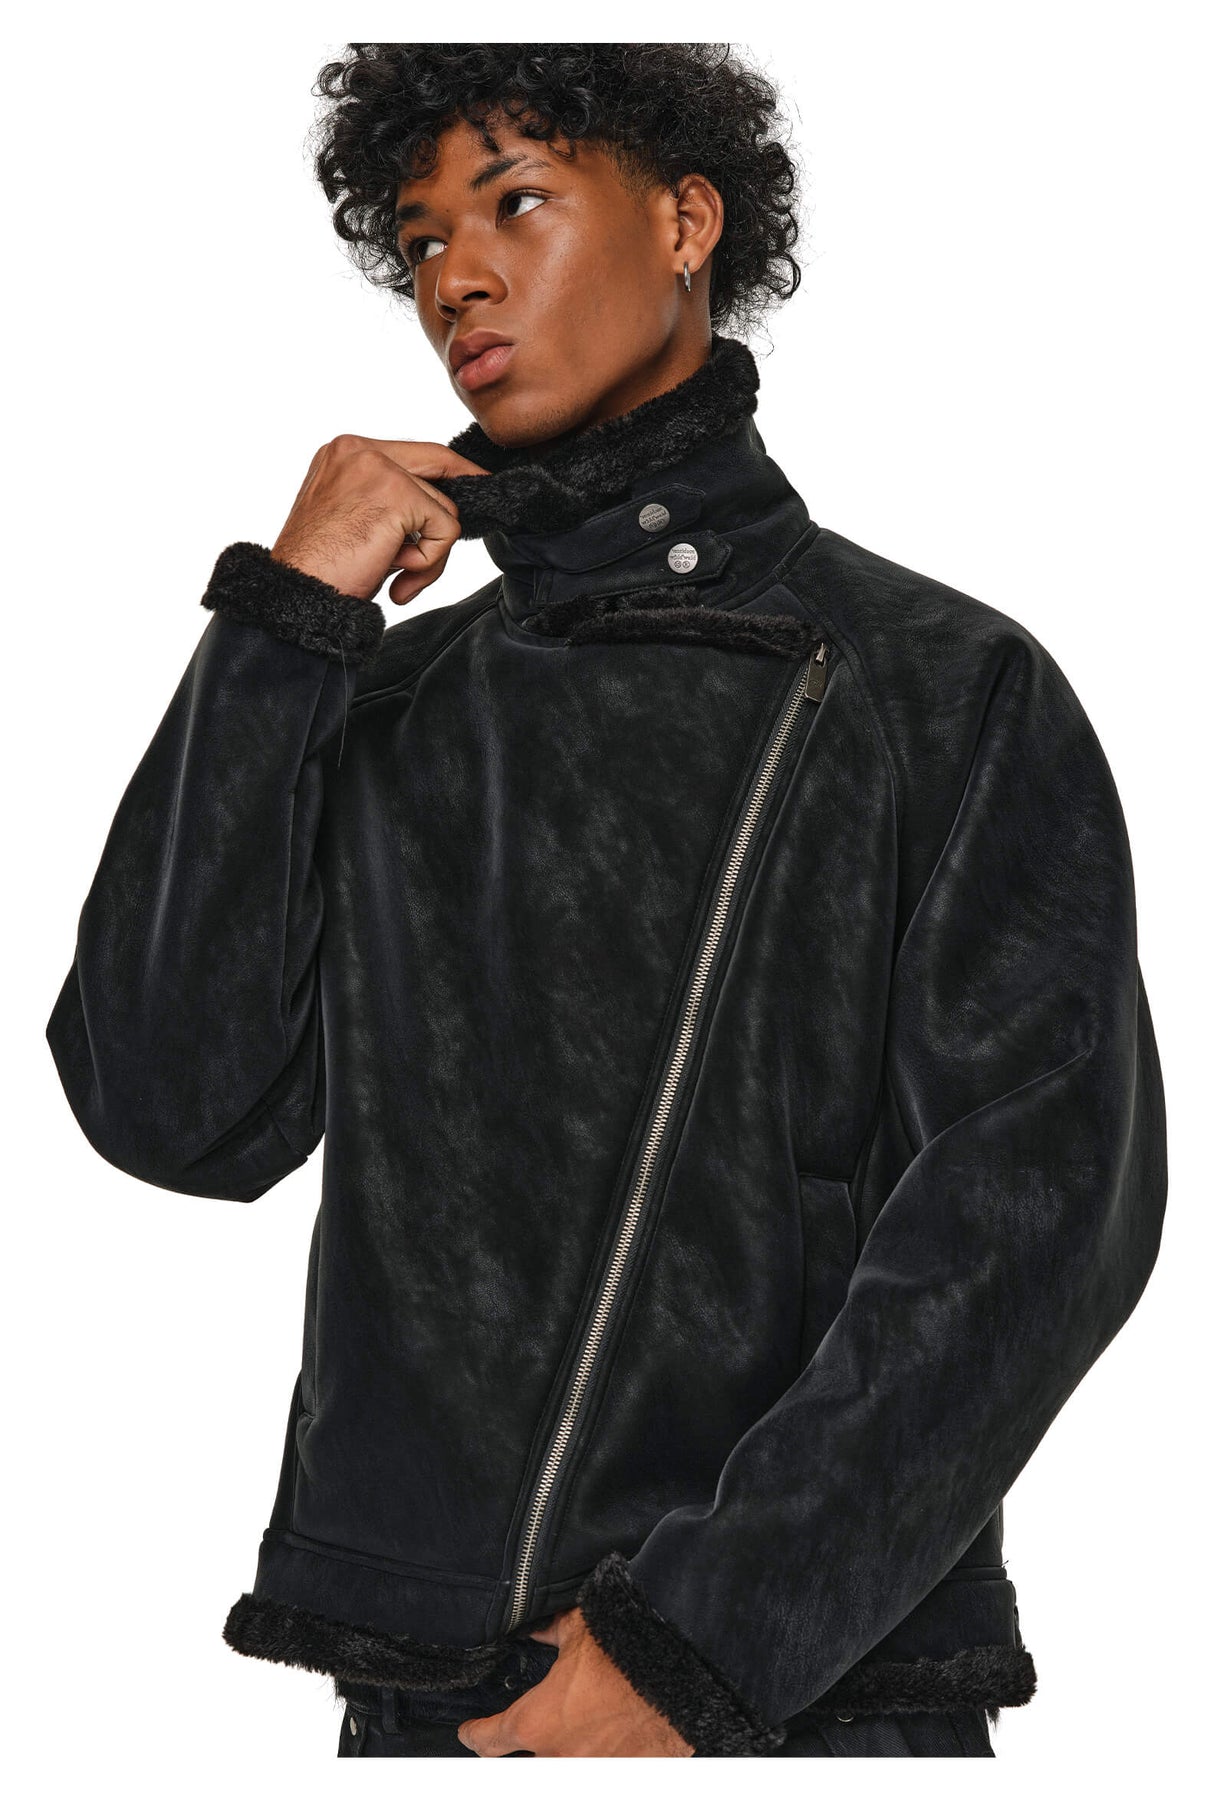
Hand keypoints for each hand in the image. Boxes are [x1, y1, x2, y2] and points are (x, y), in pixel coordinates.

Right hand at [270, 436, 488, 606]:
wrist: (299, 593)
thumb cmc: (320, 569)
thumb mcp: (352, 519)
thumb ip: (385, 500)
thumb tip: (437, 507)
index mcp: (344, 453)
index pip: (413, 452)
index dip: (448, 469)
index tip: (475, 480)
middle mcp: (359, 451)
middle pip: (437, 464)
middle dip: (454, 501)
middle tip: (463, 529)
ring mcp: (379, 469)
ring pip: (444, 507)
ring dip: (429, 553)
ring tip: (394, 575)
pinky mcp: (398, 496)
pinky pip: (446, 529)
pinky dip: (430, 562)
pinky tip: (397, 577)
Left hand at [455, 1605, 694, 1756]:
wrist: (682, 1672)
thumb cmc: (626, 1648)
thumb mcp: (579, 1630)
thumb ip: (551, 1634)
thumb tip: (537, 1631)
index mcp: (536, 1722)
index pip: (489, 1740)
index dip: (475, 1734)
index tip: (469, 1732)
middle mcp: (558, 1757)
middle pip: (527, 1763)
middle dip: (528, 1744)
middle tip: (539, 1725)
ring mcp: (593, 1772)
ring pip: (565, 1765)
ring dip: (569, 1748)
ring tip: (584, 1722)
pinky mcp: (627, 1777)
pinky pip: (603, 1766)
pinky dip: (602, 1753)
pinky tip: (612, 1733)